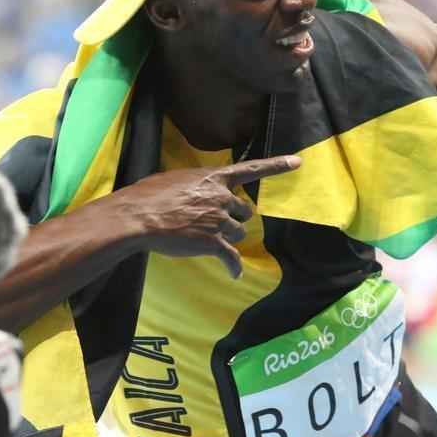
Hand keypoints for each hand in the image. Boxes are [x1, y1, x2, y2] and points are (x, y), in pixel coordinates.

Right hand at [107, 155, 299, 277]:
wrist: (139, 216)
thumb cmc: (149, 196)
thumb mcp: (176, 179)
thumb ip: (195, 185)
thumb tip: (195, 192)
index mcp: (214, 178)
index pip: (251, 169)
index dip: (276, 165)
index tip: (297, 161)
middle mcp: (221, 196)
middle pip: (244, 210)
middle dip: (235, 218)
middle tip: (217, 223)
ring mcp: (219, 220)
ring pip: (238, 233)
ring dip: (228, 239)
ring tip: (207, 241)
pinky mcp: (212, 242)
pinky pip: (232, 258)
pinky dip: (234, 267)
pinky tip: (234, 274)